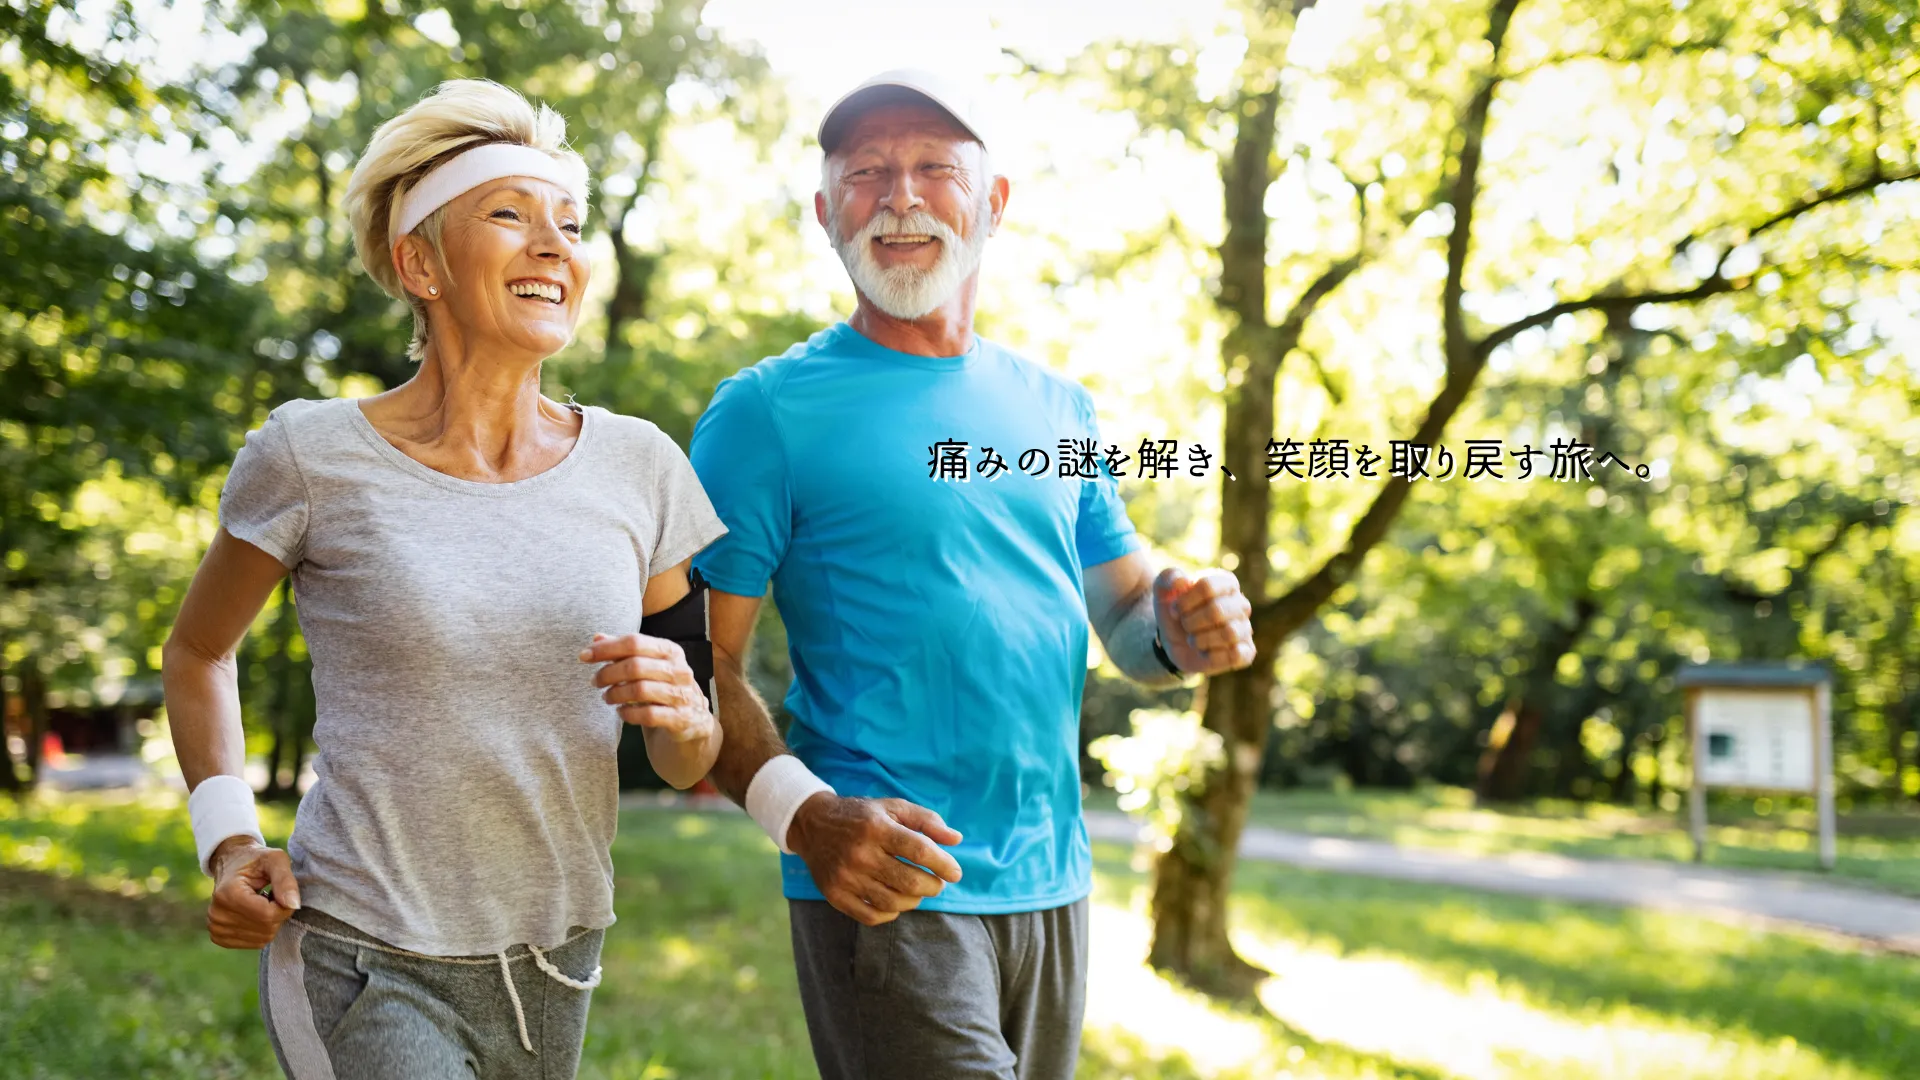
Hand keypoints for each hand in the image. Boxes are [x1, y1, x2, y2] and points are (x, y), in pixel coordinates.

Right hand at [207, 835, 299, 948]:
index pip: (268, 915)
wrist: (231, 864)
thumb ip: (285, 880)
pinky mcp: (219, 937)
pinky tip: (254, 913)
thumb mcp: (275, 859)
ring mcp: (216, 928)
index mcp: (228, 894)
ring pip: (262, 938)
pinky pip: (254, 943)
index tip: (280, 891)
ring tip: (262, 902)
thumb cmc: (256, 860)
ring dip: (271, 922)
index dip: (283, 905)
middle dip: (278, 913)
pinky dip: (261, 930)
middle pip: (266, 928)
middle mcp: (217, 914)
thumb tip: (294, 905)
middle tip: (271, 895)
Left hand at [582, 633, 714, 743]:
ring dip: (616, 694)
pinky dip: (628, 713)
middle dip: (608, 673)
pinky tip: (621, 712)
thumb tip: (597, 638)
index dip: (606, 648)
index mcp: (671, 651)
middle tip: (595, 681)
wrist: (693, 720)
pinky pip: (647, 715)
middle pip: (635, 666)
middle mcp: (679, 670)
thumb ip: (624, 651)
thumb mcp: (648, 665)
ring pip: (639, 690)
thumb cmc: (664, 687)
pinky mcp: (680, 718)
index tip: (584, 656)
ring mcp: (682, 695)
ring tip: (606, 697)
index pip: (634, 642)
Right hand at [788, 794, 963, 926]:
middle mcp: (860, 853)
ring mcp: (846, 877)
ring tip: (917, 890)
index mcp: (877, 827)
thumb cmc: (862, 816)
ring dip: (914, 900)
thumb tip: (956, 839)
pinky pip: (872, 916)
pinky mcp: (835, 895)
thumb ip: (926, 820)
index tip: (955, 873)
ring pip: (894, 902)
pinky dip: (891, 912)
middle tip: (937, 883)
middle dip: (933, 886)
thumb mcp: (893, 808)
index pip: (920, 851)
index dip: (944, 865)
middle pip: (910, 882)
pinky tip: (895, 900)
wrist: (813, 825)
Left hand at [1152, 567, 1255, 674]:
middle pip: (1217, 610)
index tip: (1174, 609)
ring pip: (1228, 633)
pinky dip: (1214, 656)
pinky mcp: (1246, 652)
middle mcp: (1241, 604)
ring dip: (1201, 639)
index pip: (1207, 586)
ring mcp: (1245, 628)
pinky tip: (1205, 652)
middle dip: (1191, 622)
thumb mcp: (1163, 591)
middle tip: (1184, 625)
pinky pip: (1236, 655)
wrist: (1174, 641)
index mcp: (1226, 582)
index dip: (1184, 601)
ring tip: (1193, 640)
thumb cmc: (1175, 611)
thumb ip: (1167, 577)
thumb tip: (1182, 581)